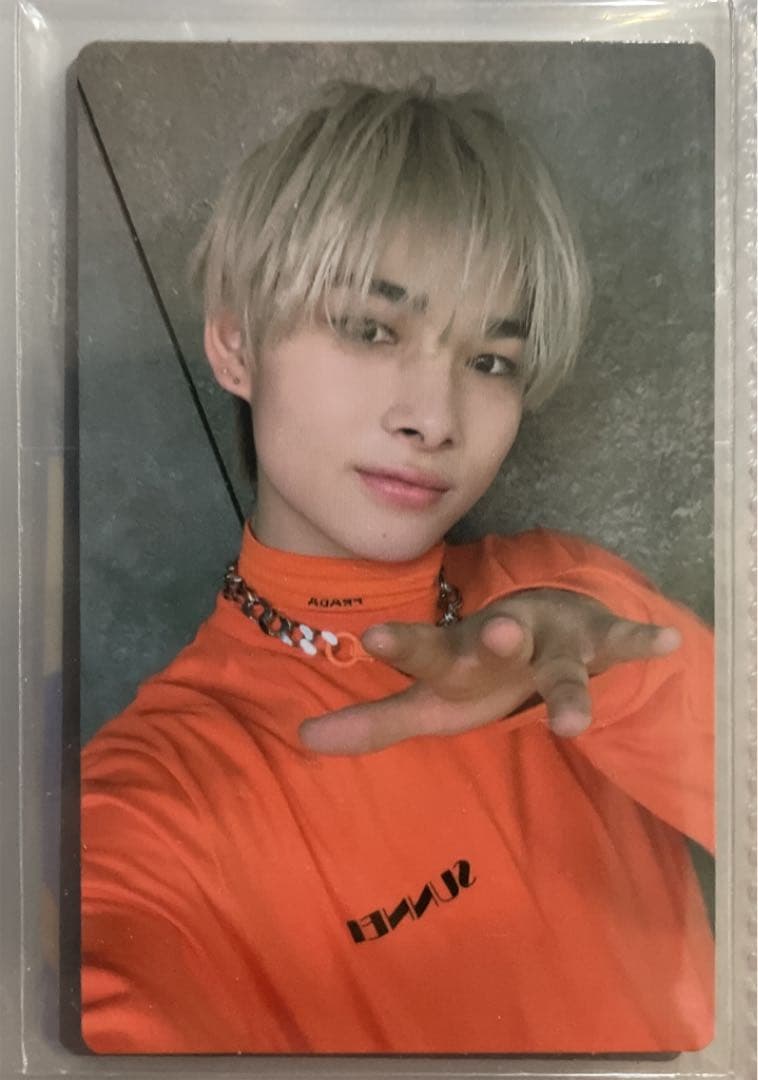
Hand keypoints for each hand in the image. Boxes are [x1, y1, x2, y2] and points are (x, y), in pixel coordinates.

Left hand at [298, 589, 680, 754]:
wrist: (540, 626)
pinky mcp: (593, 642)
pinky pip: (619, 644)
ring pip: (560, 659)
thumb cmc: (476, 674)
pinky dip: (639, 643)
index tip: (371, 636)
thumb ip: (372, 723)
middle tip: (495, 632)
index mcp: (454, 658)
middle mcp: (498, 641)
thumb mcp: (429, 705)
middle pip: (490, 644)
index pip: (423, 652)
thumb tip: (300, 738)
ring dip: (568, 679)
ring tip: (574, 716)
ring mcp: (548, 640)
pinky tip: (665, 641)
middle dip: (492, 639)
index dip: (400, 644)